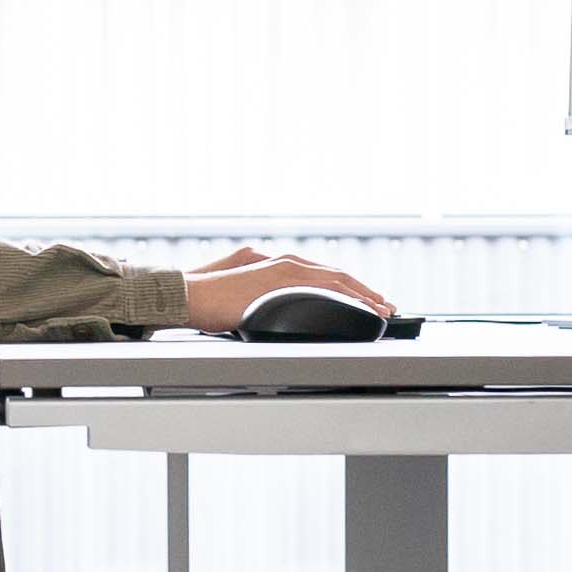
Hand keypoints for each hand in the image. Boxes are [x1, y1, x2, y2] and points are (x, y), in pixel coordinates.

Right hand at [182, 250, 395, 332]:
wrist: (185, 294)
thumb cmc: (206, 296)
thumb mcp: (240, 286)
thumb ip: (263, 289)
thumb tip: (276, 300)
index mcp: (277, 264)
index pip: (323, 275)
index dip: (348, 288)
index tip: (367, 301)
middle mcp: (285, 262)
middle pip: (336, 275)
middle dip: (364, 292)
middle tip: (386, 307)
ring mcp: (284, 270)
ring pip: (335, 279)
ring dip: (362, 294)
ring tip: (381, 309)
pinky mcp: (280, 281)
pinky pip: (323, 289)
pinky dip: (346, 297)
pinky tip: (359, 309)